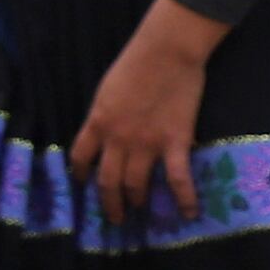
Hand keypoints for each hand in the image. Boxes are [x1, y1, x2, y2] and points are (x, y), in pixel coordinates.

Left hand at [68, 19, 213, 229]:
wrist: (166, 52)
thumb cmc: (135, 64)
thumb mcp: (106, 91)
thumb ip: (104, 115)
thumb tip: (103, 132)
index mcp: (97, 123)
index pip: (80, 157)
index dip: (80, 175)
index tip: (83, 184)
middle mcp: (117, 140)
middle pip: (108, 181)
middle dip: (109, 203)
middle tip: (115, 217)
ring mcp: (146, 144)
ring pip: (136, 184)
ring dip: (137, 200)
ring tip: (140, 210)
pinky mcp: (174, 142)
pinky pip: (177, 178)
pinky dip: (184, 199)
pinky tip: (189, 214)